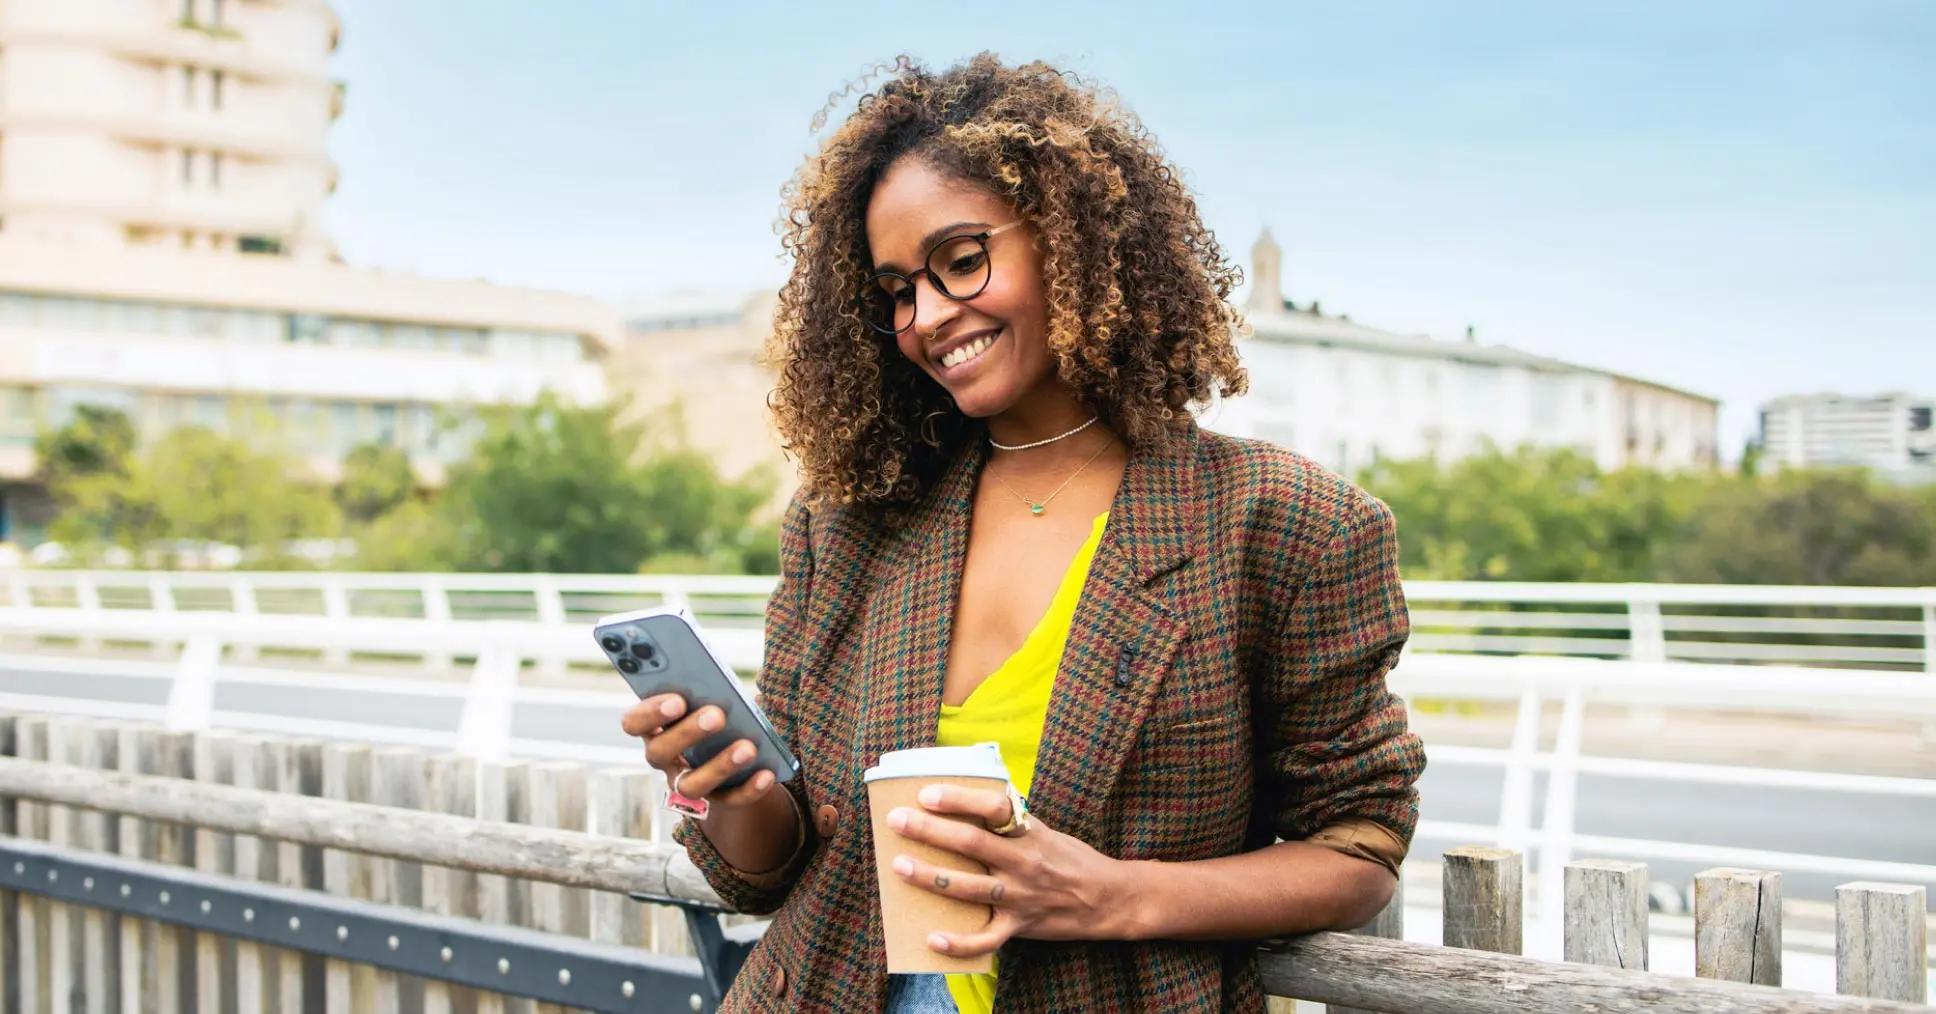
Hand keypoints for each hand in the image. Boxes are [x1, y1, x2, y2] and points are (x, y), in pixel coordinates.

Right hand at [618, 694, 777, 809]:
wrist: (736, 747)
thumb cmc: (716, 706)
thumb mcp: (709, 693)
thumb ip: (705, 686)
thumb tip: (719, 681)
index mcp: (653, 726)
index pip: (633, 722)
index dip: (650, 713)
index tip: (678, 699)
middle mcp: (663, 758)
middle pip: (660, 752)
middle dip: (687, 733)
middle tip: (717, 715)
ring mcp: (684, 782)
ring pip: (691, 785)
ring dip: (719, 765)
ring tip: (748, 747)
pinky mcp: (714, 800)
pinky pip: (728, 800)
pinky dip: (748, 789)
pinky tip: (767, 773)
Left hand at [886, 785, 1127, 957]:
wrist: (1109, 898)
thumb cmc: (1070, 859)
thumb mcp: (1045, 830)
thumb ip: (1011, 820)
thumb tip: (970, 800)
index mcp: (1030, 832)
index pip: (993, 807)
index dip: (959, 799)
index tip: (926, 793)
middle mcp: (1024, 862)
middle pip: (971, 844)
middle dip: (929, 831)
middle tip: (897, 820)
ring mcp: (1021, 897)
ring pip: (969, 888)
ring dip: (931, 876)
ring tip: (900, 866)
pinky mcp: (1021, 926)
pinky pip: (986, 939)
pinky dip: (959, 943)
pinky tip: (932, 938)